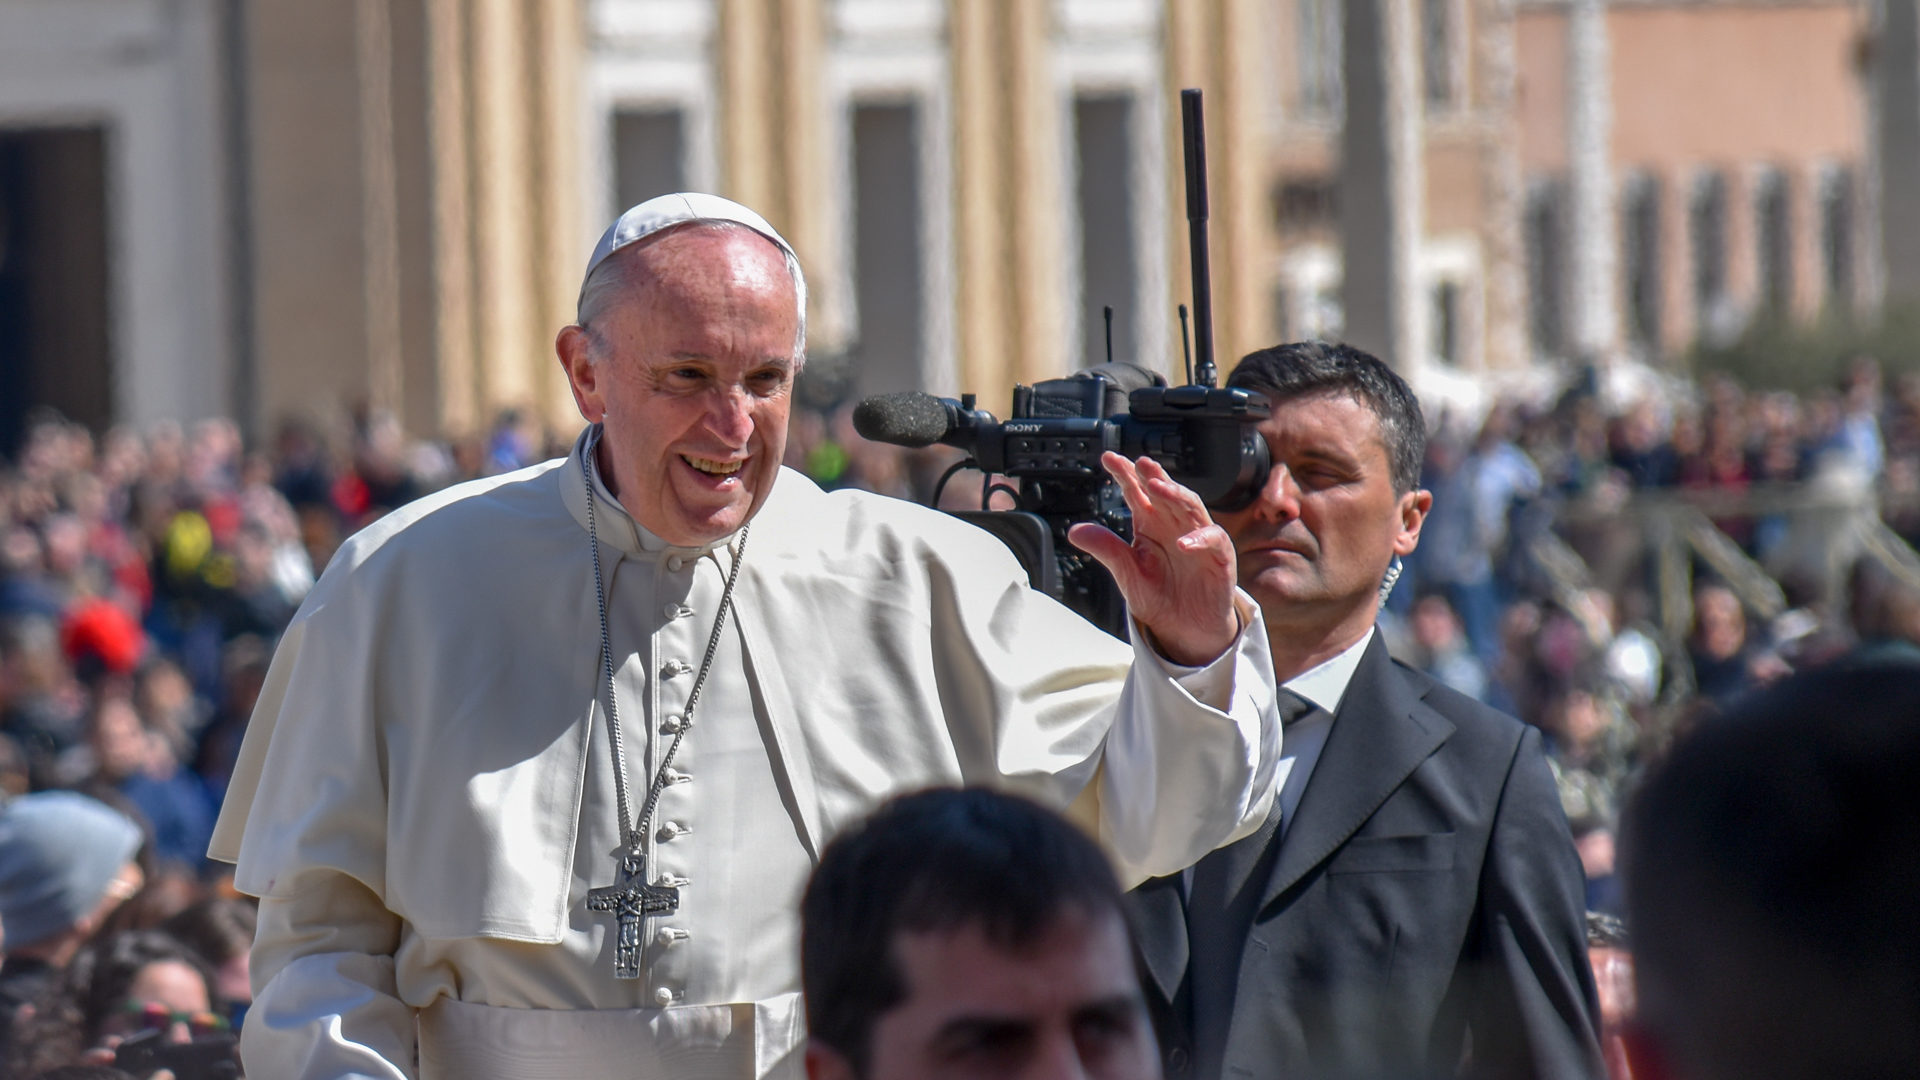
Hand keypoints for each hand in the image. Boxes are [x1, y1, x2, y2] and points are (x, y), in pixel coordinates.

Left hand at [1068, 453, 1238, 665]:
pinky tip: (1183, 542)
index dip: (1125, 474)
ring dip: (1175, 495)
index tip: (1108, 458)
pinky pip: (1213, 539)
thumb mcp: (1127, 574)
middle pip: (1164, 492)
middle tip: (1140, 463)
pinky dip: (1199, 538)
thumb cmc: (1159, 596)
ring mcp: (1198, 538)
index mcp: (1149, 524)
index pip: (1136, 492)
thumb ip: (1106, 550)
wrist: (1184, 629)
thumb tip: (1075, 531)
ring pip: (1190, 506)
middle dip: (1153, 476)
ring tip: (1157, 487)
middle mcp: (1173, 525)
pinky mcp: (1218, 557)